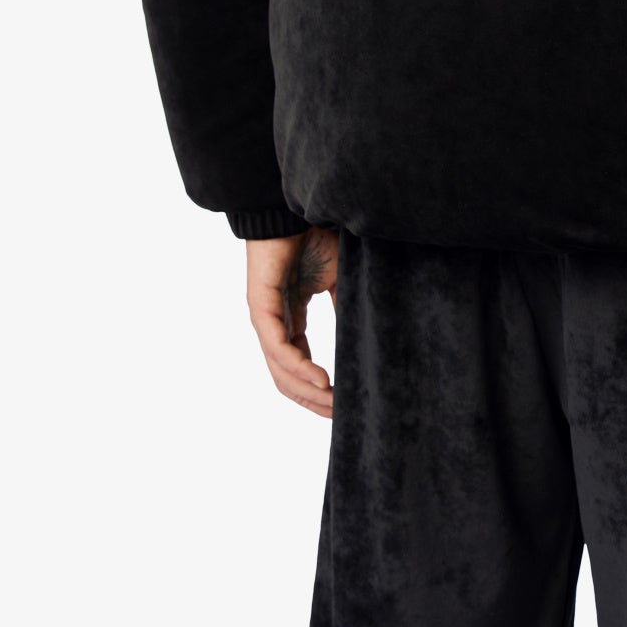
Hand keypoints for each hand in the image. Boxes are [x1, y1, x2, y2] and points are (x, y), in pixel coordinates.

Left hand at [245, 225, 339, 417]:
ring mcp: (265, 319)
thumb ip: (345, 308)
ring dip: (308, 391)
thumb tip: (366, 336)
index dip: (319, 389)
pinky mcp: (261, 308)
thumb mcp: (338, 280)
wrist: (290, 210)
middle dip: (314, 400)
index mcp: (289, 320)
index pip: (299, 366)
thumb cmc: (312, 239)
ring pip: (282, 371)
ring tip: (333, 403)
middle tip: (341, 416)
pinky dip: (299, 368)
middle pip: (288, 379)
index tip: (343, 406)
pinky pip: (278, 348)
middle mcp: (274, 325)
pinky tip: (321, 380)